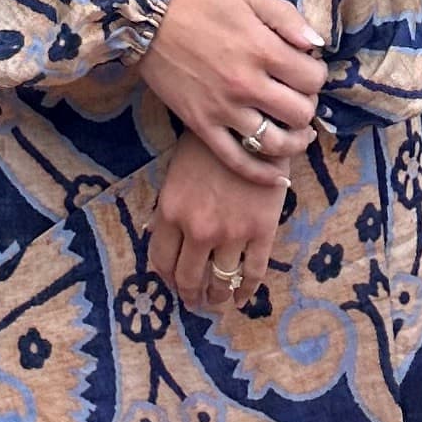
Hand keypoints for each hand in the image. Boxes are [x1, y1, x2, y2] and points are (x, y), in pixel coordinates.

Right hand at [140, 0, 325, 189]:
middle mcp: (246, 84)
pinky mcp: (202, 125)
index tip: (307, 68)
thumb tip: (316, 43)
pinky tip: (278, 176)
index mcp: (261, 48)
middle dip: (307, 105)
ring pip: (275, 143)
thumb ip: (284, 16)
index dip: (316, 74)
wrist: (144, 14)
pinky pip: (237, 161)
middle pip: (299, 113)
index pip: (311, 77)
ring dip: (295, 141)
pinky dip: (262, 174)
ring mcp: (223, 109)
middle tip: (298, 95)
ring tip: (297, 132)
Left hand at [151, 126, 289, 319]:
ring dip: (216, 297)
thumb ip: (169, 207)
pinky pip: (252, 273)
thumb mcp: (177, 171)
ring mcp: (231, 233)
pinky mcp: (262, 230)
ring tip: (217, 300)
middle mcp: (198, 228)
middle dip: (190, 294)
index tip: (173, 283)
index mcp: (171, 211)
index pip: (161, 262)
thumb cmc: (209, 142)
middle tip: (195, 299)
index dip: (167, 279)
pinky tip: (242, 298)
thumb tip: (159, 237)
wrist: (252, 121)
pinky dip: (246, 292)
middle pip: (189, 279)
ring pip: (220, 282)